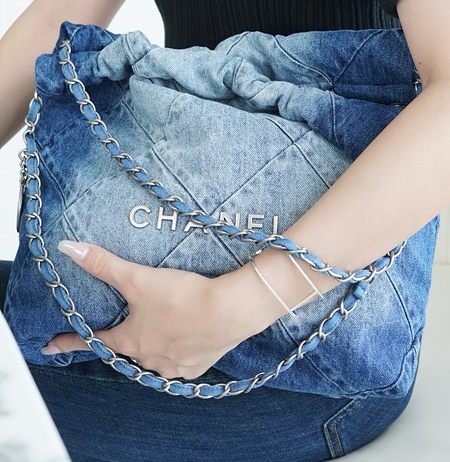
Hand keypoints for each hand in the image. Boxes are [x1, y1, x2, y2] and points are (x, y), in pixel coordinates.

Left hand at [41, 240, 247, 379]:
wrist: (230, 310)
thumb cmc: (182, 297)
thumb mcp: (138, 278)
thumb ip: (104, 264)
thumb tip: (69, 249)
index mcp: (131, 340)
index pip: (92, 342)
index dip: (71, 342)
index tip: (52, 345)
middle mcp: (149, 358)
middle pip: (127, 348)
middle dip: (124, 337)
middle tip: (126, 322)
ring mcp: (174, 366)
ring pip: (154, 354)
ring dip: (153, 341)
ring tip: (161, 323)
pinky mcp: (198, 365)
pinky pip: (180, 359)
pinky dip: (178, 347)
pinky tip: (186, 332)